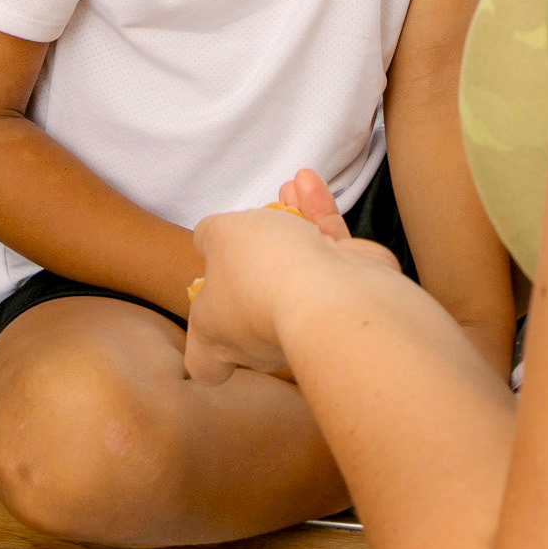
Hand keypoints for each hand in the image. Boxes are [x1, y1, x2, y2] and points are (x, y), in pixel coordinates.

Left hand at [185, 170, 402, 387]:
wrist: (330, 292)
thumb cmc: (261, 272)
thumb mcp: (219, 236)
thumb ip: (209, 235)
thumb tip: (210, 239)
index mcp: (221, 338)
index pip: (206, 365)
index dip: (205, 346)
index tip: (209, 313)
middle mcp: (260, 337)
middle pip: (251, 306)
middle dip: (255, 260)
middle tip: (255, 227)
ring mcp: (304, 318)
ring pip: (291, 269)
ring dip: (288, 225)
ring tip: (286, 188)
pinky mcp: (342, 293)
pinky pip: (323, 253)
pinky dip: (316, 216)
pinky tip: (308, 183)